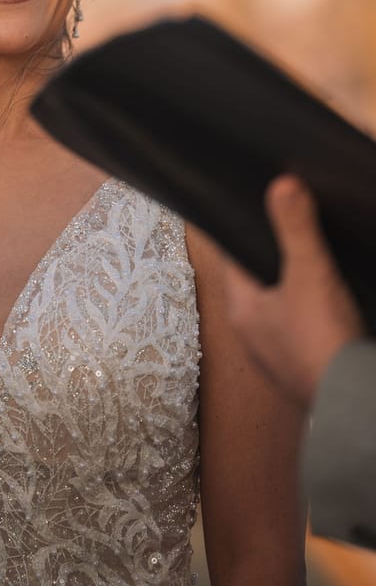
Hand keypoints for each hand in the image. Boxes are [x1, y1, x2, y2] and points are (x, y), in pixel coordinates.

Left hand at [223, 175, 365, 408]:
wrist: (353, 401)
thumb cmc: (321, 342)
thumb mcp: (308, 273)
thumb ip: (295, 228)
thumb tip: (282, 184)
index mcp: (241, 310)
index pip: (232, 257)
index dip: (244, 230)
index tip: (254, 204)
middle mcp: (252, 332)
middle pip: (257, 279)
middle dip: (273, 253)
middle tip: (288, 221)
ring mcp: (278, 351)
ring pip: (281, 303)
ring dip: (294, 282)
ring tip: (311, 253)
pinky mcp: (305, 363)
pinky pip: (302, 325)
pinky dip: (313, 308)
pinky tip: (331, 297)